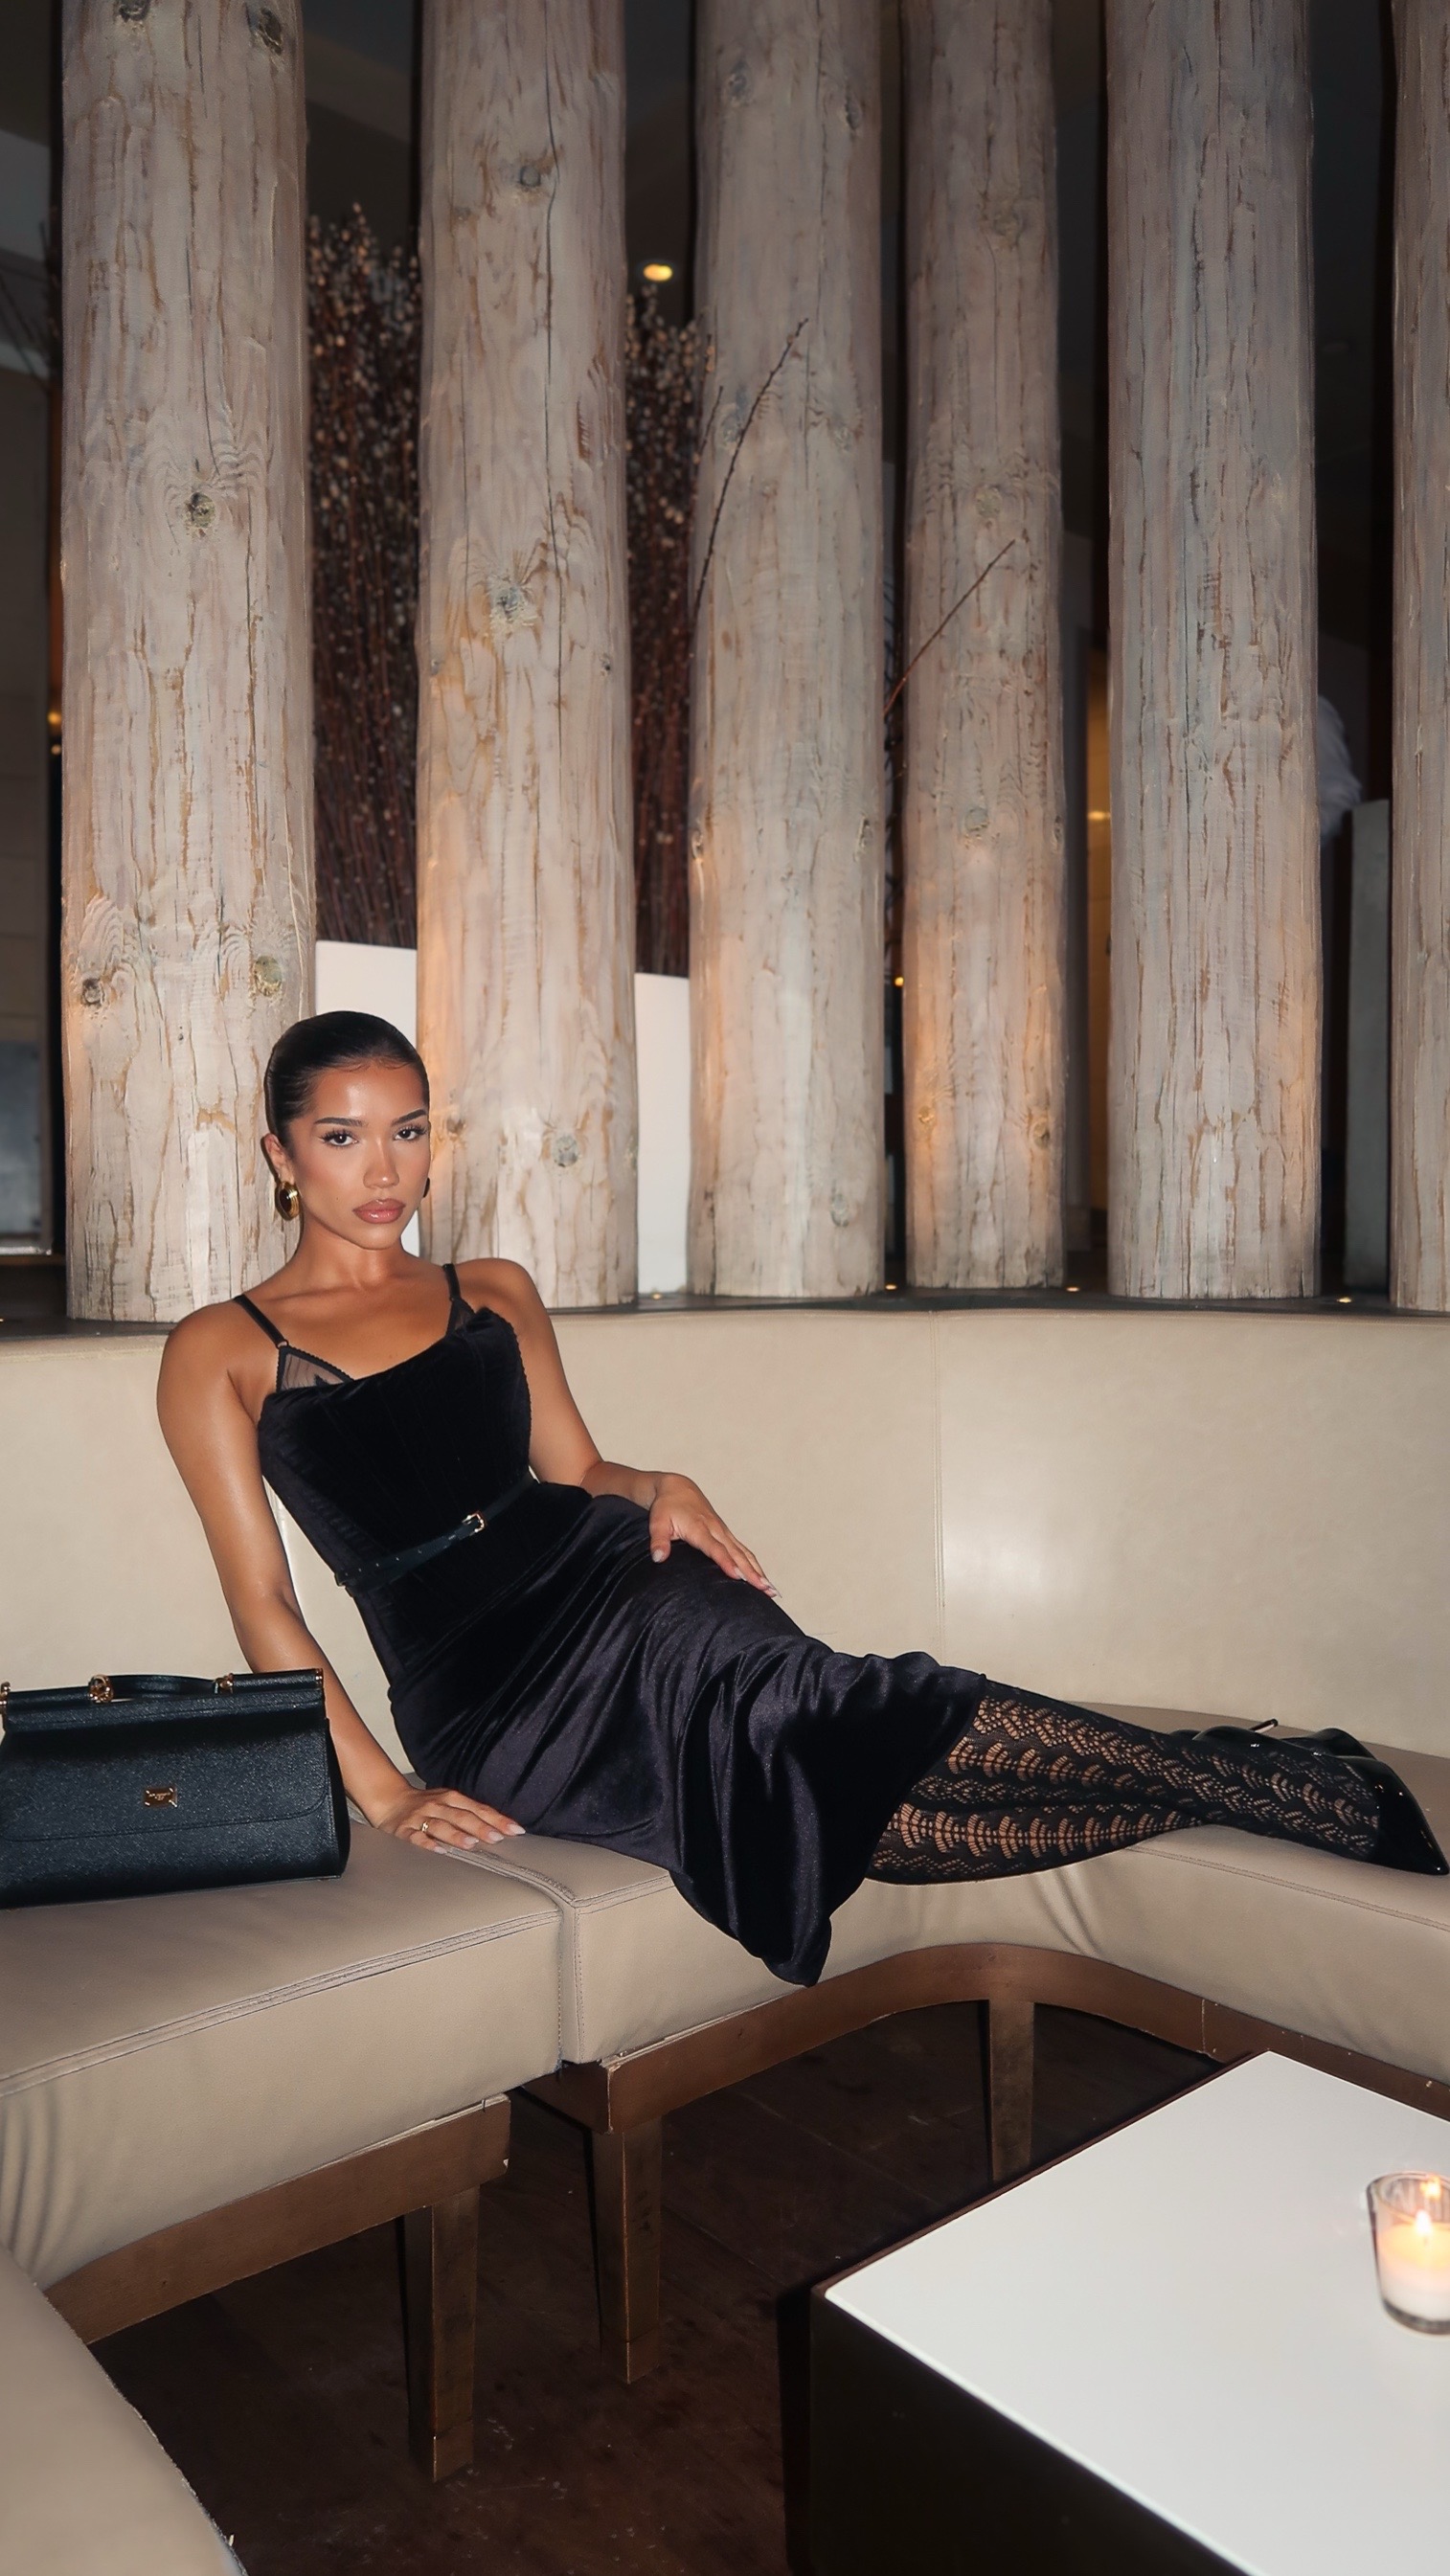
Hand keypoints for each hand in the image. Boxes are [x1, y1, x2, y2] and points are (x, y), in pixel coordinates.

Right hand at [373, 1783, 523, 1852]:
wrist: (389, 1800)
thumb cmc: (426, 1805)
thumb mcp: (448, 1803)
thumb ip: (471, 1814)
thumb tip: (500, 1828)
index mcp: (451, 1798)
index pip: (478, 1809)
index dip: (497, 1819)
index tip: (515, 1830)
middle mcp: (437, 1806)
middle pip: (461, 1816)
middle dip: (480, 1827)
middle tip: (497, 1838)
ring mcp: (419, 1818)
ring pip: (440, 1826)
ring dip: (456, 1835)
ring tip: (471, 1844)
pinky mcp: (403, 1831)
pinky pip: (415, 1837)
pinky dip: (426, 1843)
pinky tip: (438, 1850)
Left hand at [647, 1473, 775, 1591]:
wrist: (678, 1488)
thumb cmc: (666, 1506)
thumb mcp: (656, 1522)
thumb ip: (658, 1540)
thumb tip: (658, 1558)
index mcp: (699, 1528)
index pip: (715, 1548)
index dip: (727, 1562)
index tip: (738, 1577)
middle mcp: (716, 1530)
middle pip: (737, 1553)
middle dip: (752, 1572)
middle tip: (765, 1589)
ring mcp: (724, 1532)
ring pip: (744, 1553)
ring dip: (758, 1571)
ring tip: (771, 1590)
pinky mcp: (726, 1534)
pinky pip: (743, 1551)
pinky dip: (755, 1565)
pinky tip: (762, 1578)